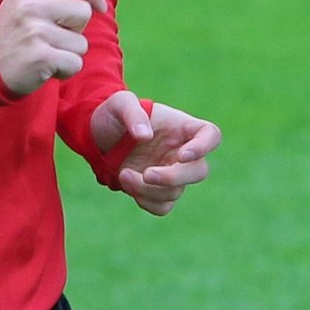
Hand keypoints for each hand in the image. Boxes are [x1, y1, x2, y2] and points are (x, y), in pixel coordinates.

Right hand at [0, 0, 107, 93]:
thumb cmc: (14, 35)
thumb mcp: (24, 3)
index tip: (98, 6)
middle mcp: (30, 6)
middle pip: (84, 11)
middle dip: (76, 29)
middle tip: (52, 37)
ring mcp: (34, 32)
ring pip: (81, 43)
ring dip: (69, 53)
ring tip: (45, 53)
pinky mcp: (40, 57)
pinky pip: (75, 63)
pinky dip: (65, 71)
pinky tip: (46, 68)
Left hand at [90, 91, 221, 215]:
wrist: (99, 137)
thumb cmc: (114, 114)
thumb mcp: (119, 103)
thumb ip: (132, 113)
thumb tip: (144, 136)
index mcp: (181, 127)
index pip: (211, 135)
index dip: (204, 147)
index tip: (182, 155)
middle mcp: (181, 152)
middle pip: (199, 171)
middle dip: (173, 177)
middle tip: (147, 174)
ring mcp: (171, 173)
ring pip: (176, 192)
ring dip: (148, 189)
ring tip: (123, 173)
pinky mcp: (157, 191)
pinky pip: (163, 206)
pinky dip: (147, 201)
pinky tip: (128, 186)